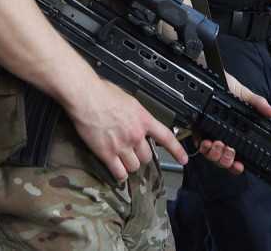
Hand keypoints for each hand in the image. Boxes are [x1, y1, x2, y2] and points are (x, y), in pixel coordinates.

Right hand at [66, 78, 187, 182]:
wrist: (87, 97)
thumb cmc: (104, 94)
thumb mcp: (130, 101)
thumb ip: (137, 115)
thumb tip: (137, 121)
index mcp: (144, 119)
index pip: (166, 138)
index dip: (177, 150)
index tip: (183, 158)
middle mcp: (136, 134)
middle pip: (147, 157)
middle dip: (141, 156)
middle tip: (132, 151)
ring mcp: (122, 145)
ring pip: (134, 167)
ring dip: (129, 165)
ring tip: (122, 159)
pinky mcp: (107, 153)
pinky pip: (119, 172)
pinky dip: (119, 175)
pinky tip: (117, 171)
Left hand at [195, 72, 270, 174]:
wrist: (209, 73)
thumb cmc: (226, 84)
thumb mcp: (245, 94)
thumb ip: (258, 104)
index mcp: (235, 130)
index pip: (237, 154)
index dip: (236, 165)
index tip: (239, 165)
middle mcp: (222, 135)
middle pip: (222, 160)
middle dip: (225, 160)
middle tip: (228, 150)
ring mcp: (209, 133)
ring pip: (211, 155)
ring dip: (214, 154)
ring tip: (217, 144)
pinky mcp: (197, 129)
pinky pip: (199, 145)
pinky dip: (203, 147)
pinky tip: (206, 141)